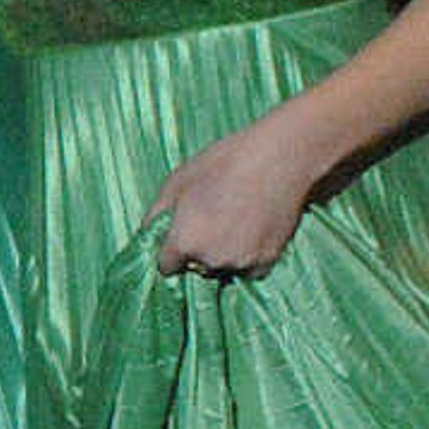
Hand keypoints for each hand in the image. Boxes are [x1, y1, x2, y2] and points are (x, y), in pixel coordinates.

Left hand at [148, 113, 324, 278]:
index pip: (166, 266)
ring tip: (233, 222)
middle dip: (197, 252)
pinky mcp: (268, 260)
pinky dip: (247, 256)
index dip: (170, 251)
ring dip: (222, 255)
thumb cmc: (223, 164)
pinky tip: (251, 230)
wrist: (280, 159)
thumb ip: (156, 215)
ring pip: (222, 268)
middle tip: (212, 220)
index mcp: (184, 243)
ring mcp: (241, 262)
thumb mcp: (176, 183)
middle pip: (195, 267)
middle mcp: (210, 260)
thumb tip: (149, 233)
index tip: (180, 236)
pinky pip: (248, 269)